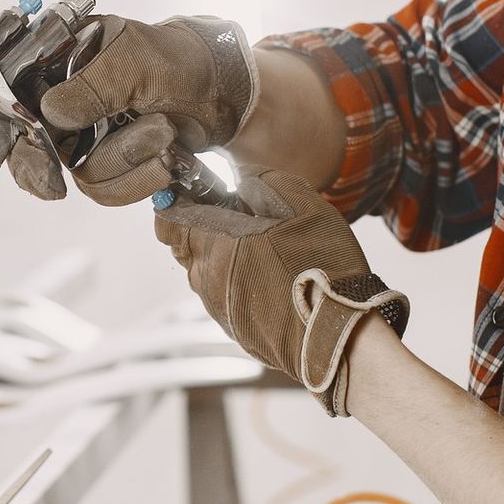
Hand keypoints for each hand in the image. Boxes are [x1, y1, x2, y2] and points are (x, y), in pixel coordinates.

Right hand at [0, 13, 259, 203]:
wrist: (224, 93)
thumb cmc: (181, 58)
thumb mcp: (138, 59)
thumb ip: (94, 85)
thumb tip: (51, 113)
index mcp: (60, 61)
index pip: (9, 94)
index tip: (1, 154)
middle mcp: (65, 101)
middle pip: (27, 147)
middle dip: (41, 168)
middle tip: (51, 183)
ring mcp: (86, 136)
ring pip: (79, 172)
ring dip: (125, 159)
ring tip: (163, 131)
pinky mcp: (111, 163)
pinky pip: (107, 188)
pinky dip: (138, 179)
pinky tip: (165, 159)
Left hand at [154, 165, 409, 415]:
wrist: (336, 330)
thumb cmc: (317, 262)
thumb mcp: (293, 197)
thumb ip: (255, 178)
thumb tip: (233, 173)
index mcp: (210, 238)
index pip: (168, 216)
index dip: (180, 202)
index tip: (197, 196)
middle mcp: (204, 274)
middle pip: (187, 244)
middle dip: (206, 228)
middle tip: (242, 221)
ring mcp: (216, 304)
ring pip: (207, 271)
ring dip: (225, 257)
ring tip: (265, 252)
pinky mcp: (233, 326)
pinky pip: (226, 295)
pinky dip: (240, 282)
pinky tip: (272, 278)